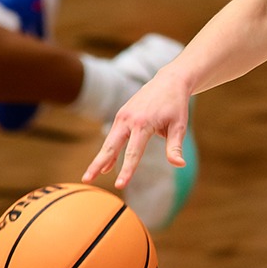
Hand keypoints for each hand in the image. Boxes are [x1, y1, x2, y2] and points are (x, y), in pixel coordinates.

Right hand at [83, 70, 191, 190]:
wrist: (169, 81)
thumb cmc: (176, 106)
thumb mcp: (179, 126)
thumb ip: (175, 146)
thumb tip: (179, 164)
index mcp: (144, 123)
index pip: (133, 152)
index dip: (127, 170)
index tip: (120, 186)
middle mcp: (129, 119)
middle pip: (111, 146)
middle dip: (98, 164)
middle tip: (87, 180)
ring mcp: (123, 116)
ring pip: (109, 142)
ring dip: (99, 159)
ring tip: (89, 176)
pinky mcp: (122, 115)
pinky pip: (113, 136)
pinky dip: (108, 151)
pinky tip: (105, 165)